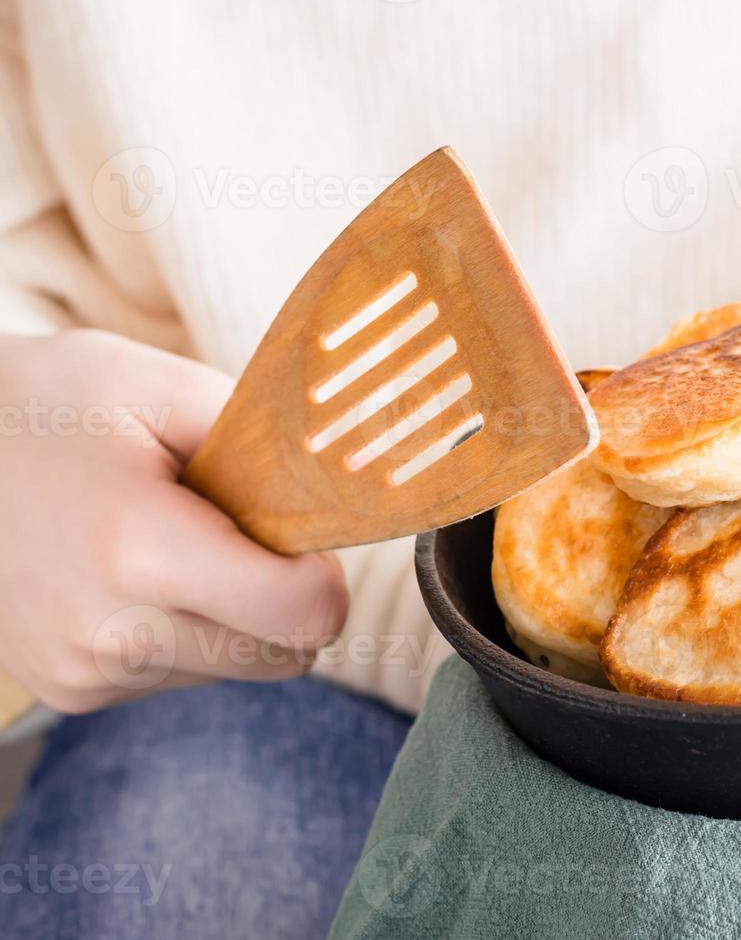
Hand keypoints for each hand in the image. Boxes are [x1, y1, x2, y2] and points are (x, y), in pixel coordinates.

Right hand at [0, 329, 347, 711]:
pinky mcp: (71, 691)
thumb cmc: (53, 402)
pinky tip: (139, 574)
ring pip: (241, 669)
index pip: (306, 615)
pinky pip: (185, 674)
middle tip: (241, 532)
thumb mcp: (164, 386)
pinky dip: (189, 631)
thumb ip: (269, 442)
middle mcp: (109, 634)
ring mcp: (84, 673)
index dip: (324, 572)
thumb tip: (350, 490)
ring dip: (239, 616)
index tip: (296, 530)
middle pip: (287, 655)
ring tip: (175, 545)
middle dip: (290, 597)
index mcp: (140, 552)